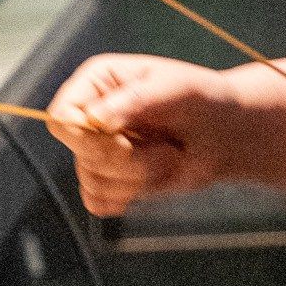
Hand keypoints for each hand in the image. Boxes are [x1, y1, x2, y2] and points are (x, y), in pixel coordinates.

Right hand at [47, 53, 246, 215]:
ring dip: (139, 179)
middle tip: (167, 149)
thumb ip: (136, 99)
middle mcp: (88, 115)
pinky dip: (131, 196)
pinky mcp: (106, 180)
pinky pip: (99, 203)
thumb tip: (96, 119)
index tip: (127, 139)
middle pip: (80, 155)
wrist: (224, 135)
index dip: (89, 138)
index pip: (62, 118)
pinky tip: (156, 177)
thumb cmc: (203, 101)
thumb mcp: (177, 89)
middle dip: (129, 160)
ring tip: (168, 157)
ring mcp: (94, 149)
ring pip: (91, 183)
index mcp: (96, 82)